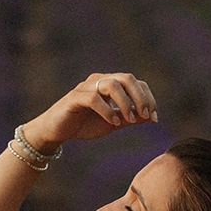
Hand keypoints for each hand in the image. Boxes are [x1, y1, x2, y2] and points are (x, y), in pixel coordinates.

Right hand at [23, 73, 157, 152]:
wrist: (56, 131)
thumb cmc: (84, 124)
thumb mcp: (112, 123)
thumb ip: (129, 118)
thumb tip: (150, 117)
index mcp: (109, 84)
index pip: (135, 82)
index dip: (148, 98)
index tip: (154, 118)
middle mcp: (99, 80)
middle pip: (127, 78)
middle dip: (140, 97)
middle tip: (145, 116)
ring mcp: (86, 87)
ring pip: (112, 84)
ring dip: (125, 103)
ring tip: (129, 120)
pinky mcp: (74, 98)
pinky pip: (94, 98)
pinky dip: (107, 110)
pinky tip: (113, 122)